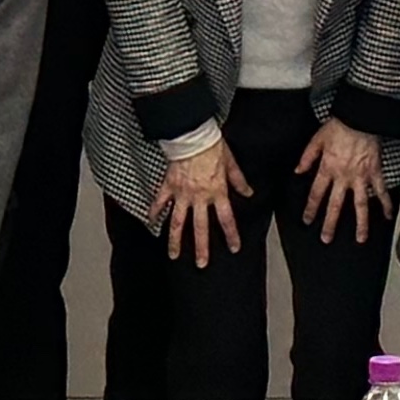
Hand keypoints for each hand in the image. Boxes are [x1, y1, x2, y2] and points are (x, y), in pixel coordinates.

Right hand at [148, 138, 249, 266]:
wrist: (193, 134)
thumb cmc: (212, 145)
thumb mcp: (231, 162)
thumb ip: (239, 181)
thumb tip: (248, 193)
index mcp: (217, 191)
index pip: (226, 219)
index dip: (231, 235)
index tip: (233, 248)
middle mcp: (199, 197)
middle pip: (201, 228)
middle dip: (202, 248)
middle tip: (202, 264)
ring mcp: (182, 194)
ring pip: (177, 222)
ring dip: (175, 240)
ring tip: (174, 255)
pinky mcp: (168, 186)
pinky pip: (160, 202)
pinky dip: (154, 212)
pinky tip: (151, 223)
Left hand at [294, 117, 387, 242]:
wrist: (361, 117)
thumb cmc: (340, 125)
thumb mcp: (317, 139)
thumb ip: (307, 157)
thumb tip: (298, 171)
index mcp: (328, 168)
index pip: (316, 194)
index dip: (311, 209)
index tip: (308, 220)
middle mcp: (344, 177)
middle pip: (336, 205)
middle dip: (330, 224)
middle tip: (327, 238)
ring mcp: (361, 177)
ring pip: (360, 205)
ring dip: (360, 223)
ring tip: (360, 238)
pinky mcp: (375, 172)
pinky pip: (381, 191)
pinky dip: (386, 204)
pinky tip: (388, 216)